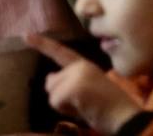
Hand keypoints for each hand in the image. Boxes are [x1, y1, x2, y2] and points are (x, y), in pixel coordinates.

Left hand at [29, 35, 143, 135]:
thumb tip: (48, 81)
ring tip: (84, 107)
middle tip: (82, 104)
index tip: (26, 35)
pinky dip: (65, 110)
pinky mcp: (75, 86)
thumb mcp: (87, 91)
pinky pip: (56, 101)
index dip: (42, 44)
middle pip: (51, 81)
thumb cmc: (108, 109)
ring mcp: (77, 74)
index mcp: (85, 66)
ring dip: (63, 105)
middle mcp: (80, 66)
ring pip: (51, 92)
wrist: (126, 118)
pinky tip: (83, 110)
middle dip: (60, 96)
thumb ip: (68, 82)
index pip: (60, 52)